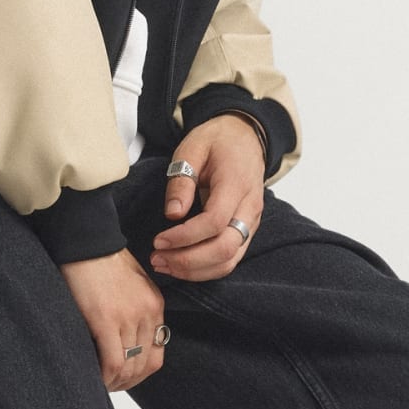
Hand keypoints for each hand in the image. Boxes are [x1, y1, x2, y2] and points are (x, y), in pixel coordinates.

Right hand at [57, 246, 167, 391]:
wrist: (84, 242)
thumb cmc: (101, 260)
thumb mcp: (132, 284)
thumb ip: (135, 309)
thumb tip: (128, 339)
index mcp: (154, 305)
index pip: (156, 352)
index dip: (140, 371)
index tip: (124, 376)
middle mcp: (147, 313)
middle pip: (144, 363)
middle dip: (128, 381)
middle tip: (110, 385)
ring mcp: (128, 317)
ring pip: (129, 366)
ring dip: (115, 381)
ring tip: (101, 383)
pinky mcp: (105, 320)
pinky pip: (113, 361)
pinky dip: (105, 375)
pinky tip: (95, 378)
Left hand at [147, 114, 264, 282]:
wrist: (245, 138)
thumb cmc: (217, 142)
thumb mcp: (192, 148)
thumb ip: (182, 180)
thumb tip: (172, 213)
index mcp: (237, 183)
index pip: (215, 221)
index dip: (185, 236)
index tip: (159, 240)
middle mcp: (250, 208)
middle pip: (224, 248)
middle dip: (188, 260)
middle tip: (157, 258)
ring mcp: (251, 222)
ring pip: (229, 260)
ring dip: (195, 270)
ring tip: (164, 265)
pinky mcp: (246, 231)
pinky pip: (230, 259)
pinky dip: (205, 269)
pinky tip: (181, 265)